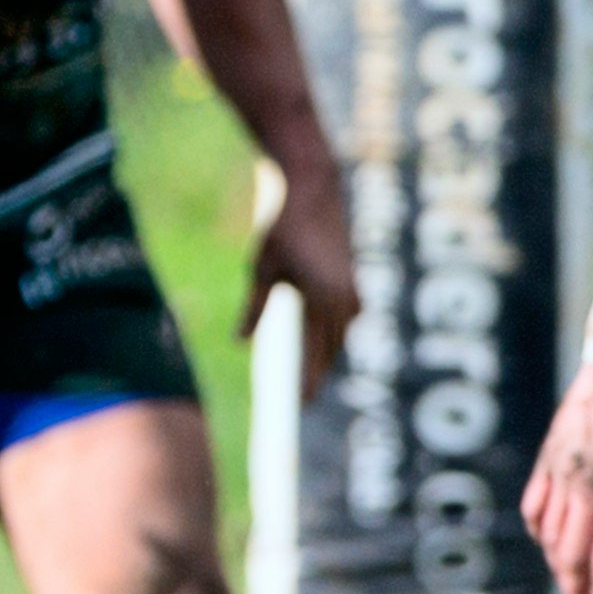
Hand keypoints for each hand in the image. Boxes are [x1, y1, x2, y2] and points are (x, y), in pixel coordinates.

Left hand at [245, 161, 359, 398]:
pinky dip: (333, 335)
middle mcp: (344, 299)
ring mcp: (353, 290)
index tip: (300, 404)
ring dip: (327, 355)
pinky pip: (345, 320)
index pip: (316, 352)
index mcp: (322, 300)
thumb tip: (239, 341)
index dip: (308, 380)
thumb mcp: (261, 270)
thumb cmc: (283, 228)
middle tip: (303, 399)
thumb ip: (254, 308)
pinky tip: (324, 343)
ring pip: (340, 335)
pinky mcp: (352, 282)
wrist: (313, 190)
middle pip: (332, 349)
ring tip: (312, 376)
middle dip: (318, 373)